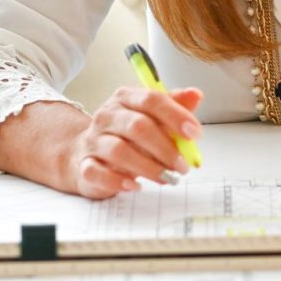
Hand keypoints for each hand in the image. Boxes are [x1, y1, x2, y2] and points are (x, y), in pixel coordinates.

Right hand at [64, 86, 203, 198]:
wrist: (88, 154)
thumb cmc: (128, 135)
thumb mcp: (153, 117)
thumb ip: (175, 107)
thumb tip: (196, 94)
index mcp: (126, 98)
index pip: (152, 99)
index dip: (176, 116)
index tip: (195, 135)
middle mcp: (107, 116)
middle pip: (137, 126)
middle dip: (165, 148)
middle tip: (183, 165)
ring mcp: (93, 140)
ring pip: (119, 151)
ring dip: (148, 167)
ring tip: (166, 177)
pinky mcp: (84, 164)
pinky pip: (97, 172)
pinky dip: (118, 181)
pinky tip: (135, 185)